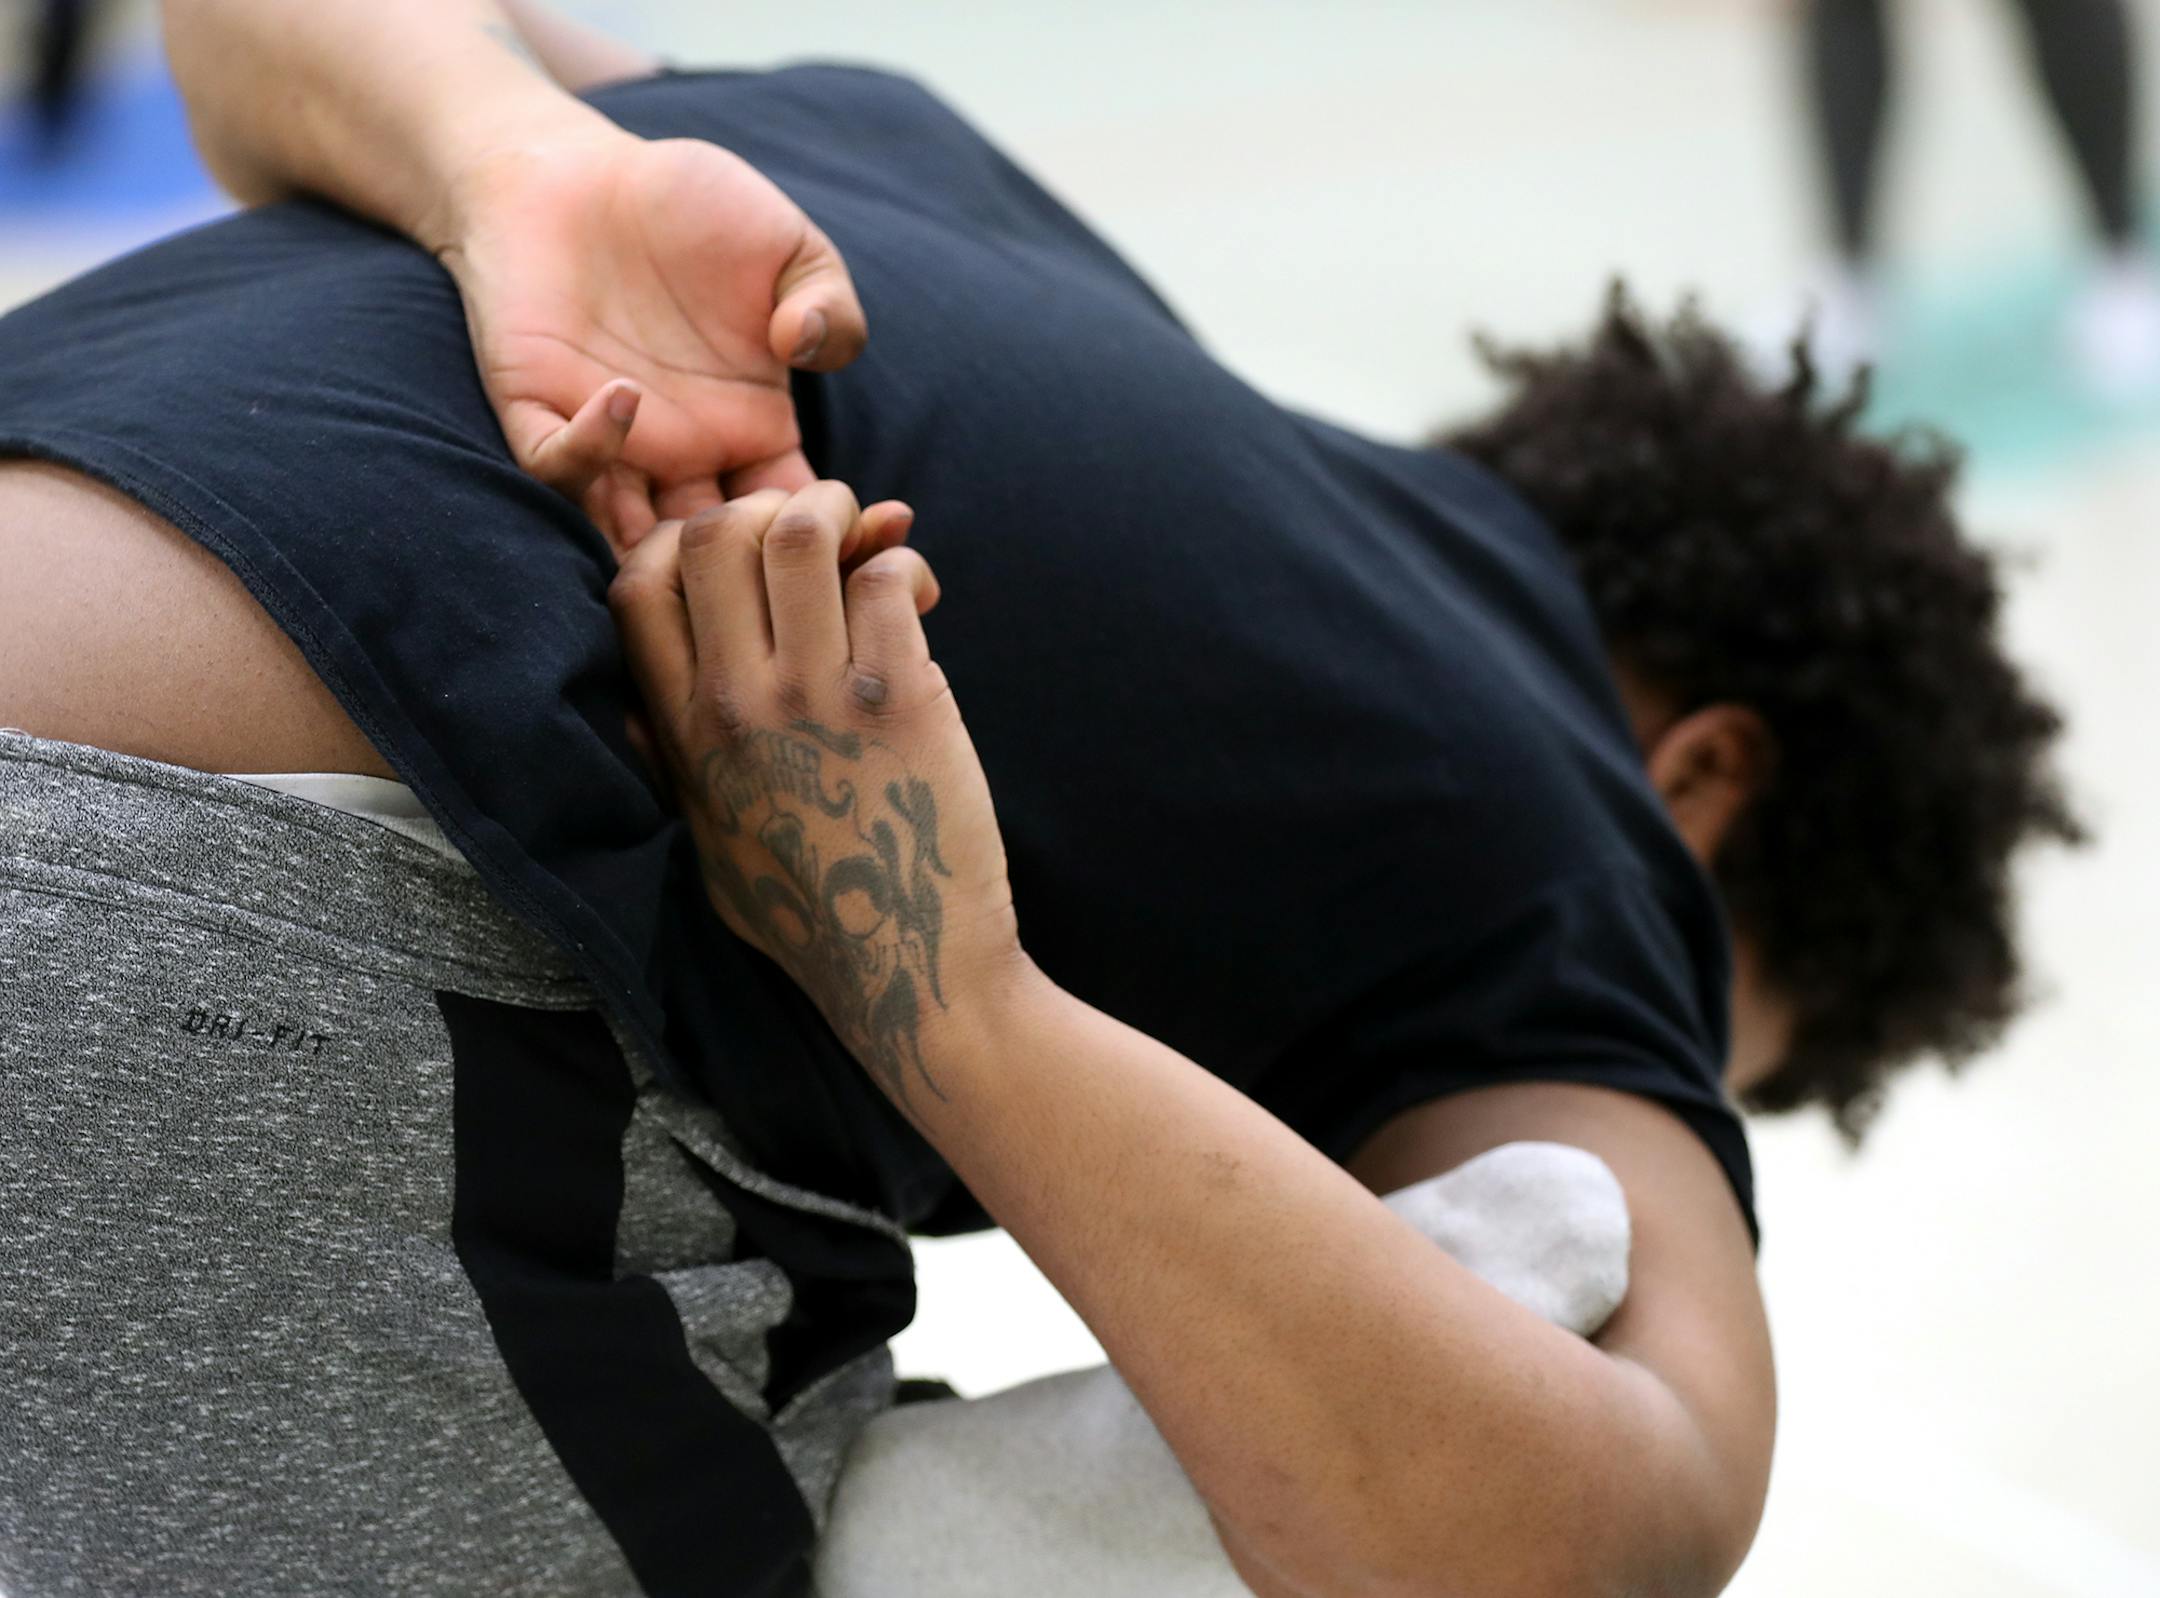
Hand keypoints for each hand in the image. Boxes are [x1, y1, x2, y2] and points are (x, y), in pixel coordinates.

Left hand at [437, 128, 867, 548]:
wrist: (574, 170)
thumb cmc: (693, 207)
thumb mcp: (792, 248)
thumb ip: (831, 303)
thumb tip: (805, 347)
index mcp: (753, 434)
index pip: (796, 526)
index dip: (827, 543)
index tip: (854, 527)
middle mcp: (683, 457)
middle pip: (715, 561)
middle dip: (740, 572)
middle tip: (761, 543)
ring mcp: (610, 444)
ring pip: (627, 538)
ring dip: (659, 543)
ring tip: (690, 504)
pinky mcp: (537, 411)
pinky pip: (556, 469)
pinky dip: (588, 452)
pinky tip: (627, 394)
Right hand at [609, 483, 1022, 1114]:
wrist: (907, 969)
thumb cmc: (813, 912)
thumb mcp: (707, 844)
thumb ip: (673, 770)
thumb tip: (644, 712)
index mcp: (682, 733)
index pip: (633, 584)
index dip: (680, 539)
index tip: (734, 555)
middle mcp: (735, 705)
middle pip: (714, 533)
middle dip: (769, 508)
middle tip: (820, 536)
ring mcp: (814, 698)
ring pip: (799, 531)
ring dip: (842, 512)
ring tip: (870, 537)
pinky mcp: (898, 698)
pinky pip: (885, 574)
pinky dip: (904, 563)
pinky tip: (919, 598)